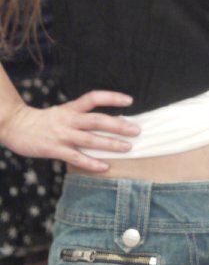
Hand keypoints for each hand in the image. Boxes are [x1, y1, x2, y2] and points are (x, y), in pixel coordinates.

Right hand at [1, 91, 140, 171]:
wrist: (16, 126)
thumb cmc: (43, 121)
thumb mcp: (62, 112)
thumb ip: (79, 116)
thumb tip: (105, 122)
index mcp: (71, 108)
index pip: (94, 97)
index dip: (112, 97)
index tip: (129, 100)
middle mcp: (69, 119)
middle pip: (97, 120)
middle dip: (118, 125)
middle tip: (137, 130)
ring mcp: (62, 135)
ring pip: (90, 139)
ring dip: (110, 143)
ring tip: (127, 147)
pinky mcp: (55, 150)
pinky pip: (76, 157)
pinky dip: (91, 163)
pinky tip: (104, 167)